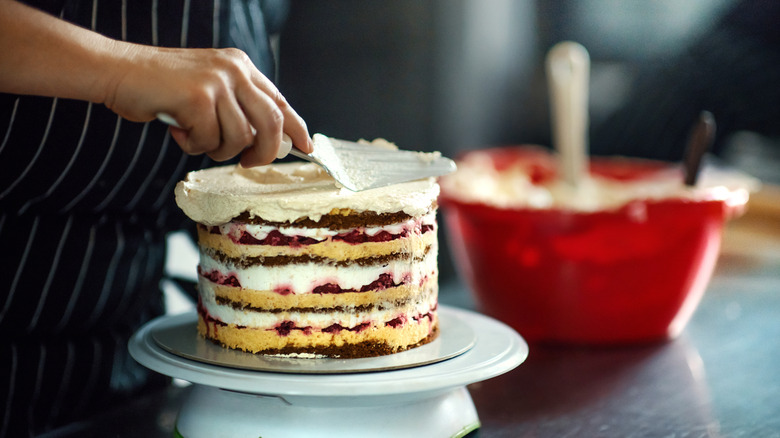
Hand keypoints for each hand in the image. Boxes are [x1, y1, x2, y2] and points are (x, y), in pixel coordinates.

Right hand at [104, 45, 312, 166]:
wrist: (118, 71)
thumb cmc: (161, 88)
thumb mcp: (208, 89)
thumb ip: (237, 108)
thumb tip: (269, 143)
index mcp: (241, 66)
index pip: (280, 100)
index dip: (296, 126)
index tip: (306, 146)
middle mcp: (235, 70)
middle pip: (272, 123)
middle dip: (265, 151)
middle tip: (249, 163)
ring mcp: (217, 82)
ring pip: (239, 138)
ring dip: (216, 149)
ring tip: (195, 137)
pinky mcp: (198, 98)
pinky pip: (210, 141)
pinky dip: (193, 146)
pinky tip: (178, 131)